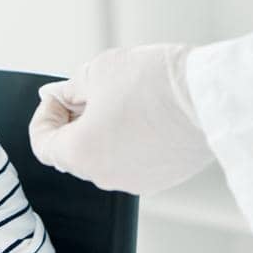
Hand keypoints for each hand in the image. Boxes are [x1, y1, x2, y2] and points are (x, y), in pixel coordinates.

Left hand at [28, 44, 213, 194]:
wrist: (209, 96)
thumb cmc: (154, 82)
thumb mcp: (99, 71)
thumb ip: (71, 88)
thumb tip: (59, 96)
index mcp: (81, 153)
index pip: (43, 144)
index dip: (46, 115)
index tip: (59, 95)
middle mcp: (104, 176)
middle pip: (74, 151)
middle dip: (75, 121)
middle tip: (90, 90)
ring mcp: (135, 181)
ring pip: (105, 156)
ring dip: (103, 130)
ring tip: (122, 97)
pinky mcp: (162, 178)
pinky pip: (132, 160)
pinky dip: (129, 140)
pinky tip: (145, 113)